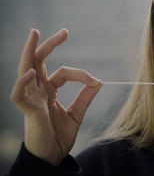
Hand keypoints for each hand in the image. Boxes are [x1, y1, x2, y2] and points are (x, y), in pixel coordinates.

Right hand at [10, 29, 102, 164]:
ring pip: (25, 70)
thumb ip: (85, 98)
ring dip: (30, 52)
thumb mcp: (77, 114)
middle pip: (39, 62)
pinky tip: (30, 72)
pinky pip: (19, 95)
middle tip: (64, 31)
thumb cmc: (59, 136)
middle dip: (49, 45)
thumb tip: (99, 81)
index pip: (64, 72)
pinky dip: (22, 83)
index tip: (95, 81)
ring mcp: (31, 99)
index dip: (81, 74)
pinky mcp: (28, 111)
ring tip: (34, 35)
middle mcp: (38, 91)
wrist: (52, 157)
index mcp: (49, 90)